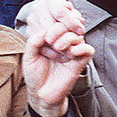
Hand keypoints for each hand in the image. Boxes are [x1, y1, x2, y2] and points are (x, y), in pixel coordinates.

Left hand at [23, 0, 93, 116]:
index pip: (57, 22)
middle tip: (50, 41)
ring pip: (78, 35)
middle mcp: (64, 43)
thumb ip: (34, 41)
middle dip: (58, 29)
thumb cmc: (35, 75)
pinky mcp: (80, 62)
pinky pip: (88, 49)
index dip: (51, 23)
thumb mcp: (29, 56)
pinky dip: (80, 48)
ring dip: (67, 39)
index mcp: (52, 39)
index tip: (42, 36)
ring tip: (58, 49)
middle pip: (69, 25)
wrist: (41, 94)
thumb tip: (45, 32)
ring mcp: (72, 52)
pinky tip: (70, 54)